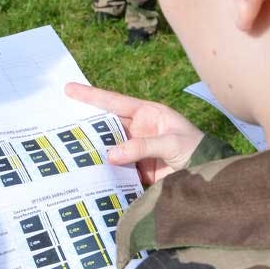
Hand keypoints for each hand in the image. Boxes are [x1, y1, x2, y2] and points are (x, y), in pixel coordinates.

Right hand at [64, 82, 204, 185]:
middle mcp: (137, 130)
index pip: (114, 102)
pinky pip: (113, 169)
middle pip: (105, 124)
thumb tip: (110, 155)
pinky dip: (101, 171)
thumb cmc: (197, 150)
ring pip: (106, 147)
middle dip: (84, 123)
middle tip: (58, 121)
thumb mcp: (172, 142)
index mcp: (146, 114)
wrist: (211, 179)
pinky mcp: (135, 172)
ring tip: (65, 148)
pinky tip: (86, 172)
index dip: (91, 96)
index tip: (68, 88)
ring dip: (90, 149)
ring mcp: (134, 151)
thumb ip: (142, 146)